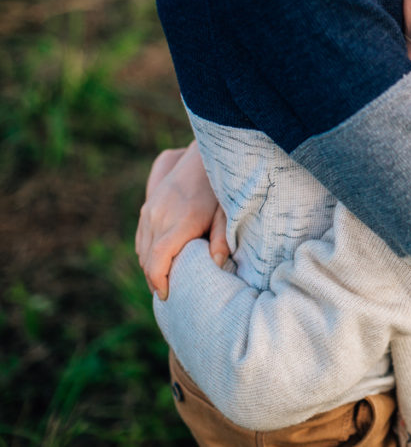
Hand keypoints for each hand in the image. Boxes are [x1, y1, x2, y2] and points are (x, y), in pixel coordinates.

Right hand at [135, 140, 227, 299]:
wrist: (201, 159)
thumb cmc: (218, 188)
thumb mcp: (225, 213)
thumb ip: (221, 239)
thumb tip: (217, 264)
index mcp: (180, 222)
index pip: (158, 259)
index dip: (158, 281)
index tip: (166, 296)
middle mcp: (159, 217)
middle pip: (147, 258)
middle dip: (154, 280)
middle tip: (167, 295)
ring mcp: (150, 211)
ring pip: (142, 249)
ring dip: (149, 267)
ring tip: (164, 282)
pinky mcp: (148, 207)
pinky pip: (141, 238)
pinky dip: (146, 253)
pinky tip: (159, 262)